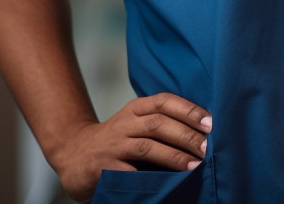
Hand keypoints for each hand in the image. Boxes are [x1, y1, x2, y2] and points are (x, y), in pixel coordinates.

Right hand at [51, 92, 212, 201]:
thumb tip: (201, 132)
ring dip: (173, 155)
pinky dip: (148, 176)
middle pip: (158, 122)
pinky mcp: (104, 167)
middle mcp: (125, 122)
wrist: (74, 154)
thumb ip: (160, 123)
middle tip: (206, 147)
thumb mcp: (135, 123)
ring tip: (193, 165)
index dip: (188, 109)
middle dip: (185, 134)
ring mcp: (114, 145)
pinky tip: (164, 182)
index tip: (209, 122)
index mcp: (136, 108)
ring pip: (147, 146)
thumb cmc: (116, 140)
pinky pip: (129, 172)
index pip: (164, 101)